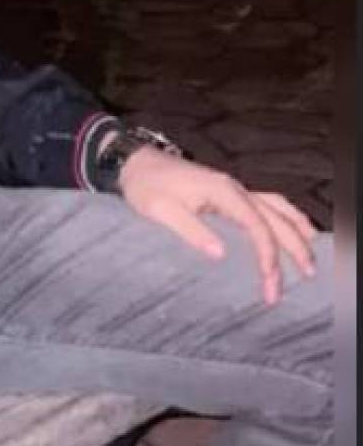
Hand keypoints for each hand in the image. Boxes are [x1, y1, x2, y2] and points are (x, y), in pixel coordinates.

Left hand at [118, 146, 316, 304]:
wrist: (135, 163)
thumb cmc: (146, 187)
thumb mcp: (161, 210)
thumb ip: (191, 231)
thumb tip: (220, 254)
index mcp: (223, 192)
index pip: (257, 226)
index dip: (268, 255)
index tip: (270, 282)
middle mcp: (235, 188)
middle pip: (275, 218)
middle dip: (293, 248)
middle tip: (308, 276)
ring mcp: (234, 188)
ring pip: (277, 207)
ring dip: (296, 230)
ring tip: (310, 255)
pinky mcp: (228, 192)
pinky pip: (267, 203)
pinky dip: (285, 217)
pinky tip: (292, 229)